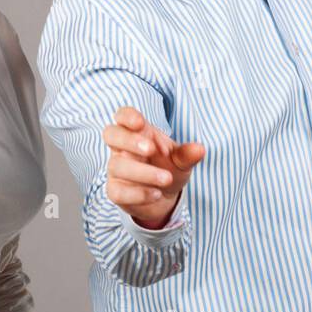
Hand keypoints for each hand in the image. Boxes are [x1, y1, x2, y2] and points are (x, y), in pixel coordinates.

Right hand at [102, 106, 204, 228]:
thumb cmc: (167, 168)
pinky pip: (119, 191)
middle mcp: (121, 148)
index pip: (122, 116)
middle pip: (111, 134)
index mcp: (136, 132)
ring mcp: (116, 169)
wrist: (164, 195)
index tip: (140, 123)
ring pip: (118, 166)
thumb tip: (199, 149)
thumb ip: (187, 154)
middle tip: (150, 149)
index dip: (127, 116)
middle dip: (129, 140)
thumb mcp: (181, 159)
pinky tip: (157, 194)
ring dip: (143, 172)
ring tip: (166, 178)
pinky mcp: (115, 191)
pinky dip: (139, 193)